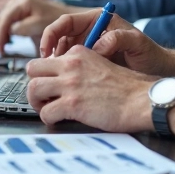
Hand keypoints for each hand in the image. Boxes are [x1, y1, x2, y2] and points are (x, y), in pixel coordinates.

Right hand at [0, 0, 72, 52]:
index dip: (0, 36)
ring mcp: (17, 0)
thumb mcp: (39, 26)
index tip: (0, 50)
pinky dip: (4, 30)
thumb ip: (22, 28)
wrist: (65, 16)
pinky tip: (6, 40)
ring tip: (3, 47)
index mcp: (23, 1)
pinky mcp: (18, 6)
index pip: (4, 20)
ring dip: (0, 33)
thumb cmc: (55, 21)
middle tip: (0, 51)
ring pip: (1, 19)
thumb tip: (9, 30)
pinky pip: (6, 18)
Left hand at [26, 46, 155, 130]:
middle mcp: (71, 64)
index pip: (47, 59)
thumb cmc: (128, 88)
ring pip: (33, 89)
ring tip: (47, 109)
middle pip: (32, 69)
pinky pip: (46, 112)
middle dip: (34, 84)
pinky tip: (58, 120)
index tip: (50, 85)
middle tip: (42, 97)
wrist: (142, 100)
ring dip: (36, 102)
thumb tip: (65, 80)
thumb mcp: (102, 64)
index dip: (46, 74)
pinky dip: (48, 118)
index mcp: (79, 53)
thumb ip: (82, 67)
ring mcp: (70, 84)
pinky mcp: (72, 104)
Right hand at [40, 9, 174, 78]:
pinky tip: (67, 83)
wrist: (159, 71)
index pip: (66, 21)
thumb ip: (118, 39)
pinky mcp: (91, 60)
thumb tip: (98, 45)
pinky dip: (66, 72)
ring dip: (57, 64)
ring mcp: (90, 45)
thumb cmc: (151, 54)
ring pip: (63, 52)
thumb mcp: (137, 43)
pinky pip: (71, 64)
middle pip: (60, 36)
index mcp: (99, 19)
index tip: (48, 51)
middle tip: (49, 69)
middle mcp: (91, 30)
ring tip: (57, 78)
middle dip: (51, 51)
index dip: (52, 34)